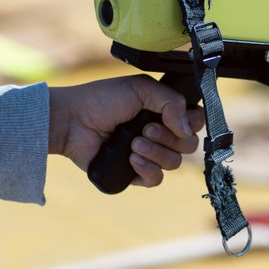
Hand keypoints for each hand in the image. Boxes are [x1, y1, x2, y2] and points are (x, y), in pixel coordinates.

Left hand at [47, 76, 204, 187]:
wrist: (72, 121)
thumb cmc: (103, 99)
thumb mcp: (141, 89)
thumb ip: (171, 102)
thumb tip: (187, 128)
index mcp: (164, 111)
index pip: (196, 121)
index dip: (192, 122)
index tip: (177, 119)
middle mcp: (160, 133)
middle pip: (188, 145)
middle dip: (169, 137)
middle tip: (146, 128)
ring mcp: (148, 154)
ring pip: (174, 163)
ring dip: (156, 152)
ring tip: (134, 143)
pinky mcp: (134, 173)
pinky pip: (156, 180)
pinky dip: (148, 169)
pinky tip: (132, 160)